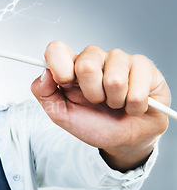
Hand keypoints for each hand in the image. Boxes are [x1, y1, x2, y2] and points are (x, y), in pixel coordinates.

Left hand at [30, 41, 170, 170]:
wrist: (124, 140)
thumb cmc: (93, 124)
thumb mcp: (61, 114)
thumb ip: (45, 93)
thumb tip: (44, 73)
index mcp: (71, 66)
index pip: (56, 49)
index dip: (59, 67)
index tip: (65, 84)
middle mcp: (94, 58)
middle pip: (86, 65)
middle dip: (91, 94)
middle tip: (97, 101)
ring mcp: (120, 59)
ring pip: (114, 78)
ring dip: (114, 101)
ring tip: (116, 104)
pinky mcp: (144, 67)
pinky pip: (137, 88)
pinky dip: (134, 106)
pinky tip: (133, 106)